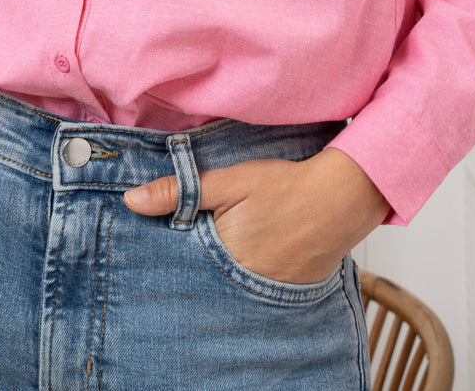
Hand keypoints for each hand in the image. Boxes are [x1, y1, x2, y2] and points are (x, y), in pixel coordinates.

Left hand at [123, 147, 388, 285]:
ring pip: (225, 284)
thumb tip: (131, 201)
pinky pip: (251, 289)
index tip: (157, 237)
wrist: (342, 199)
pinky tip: (246, 255)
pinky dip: (243, 275)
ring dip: (217, 270)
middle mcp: (240, 282)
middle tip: (194, 239)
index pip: (178, 261)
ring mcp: (264, 291)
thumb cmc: (284, 185)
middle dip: (191, 263)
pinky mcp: (284, 292)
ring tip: (222, 245)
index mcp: (220, 255)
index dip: (167, 247)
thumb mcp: (229, 181)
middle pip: (201, 276)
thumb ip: (180, 192)